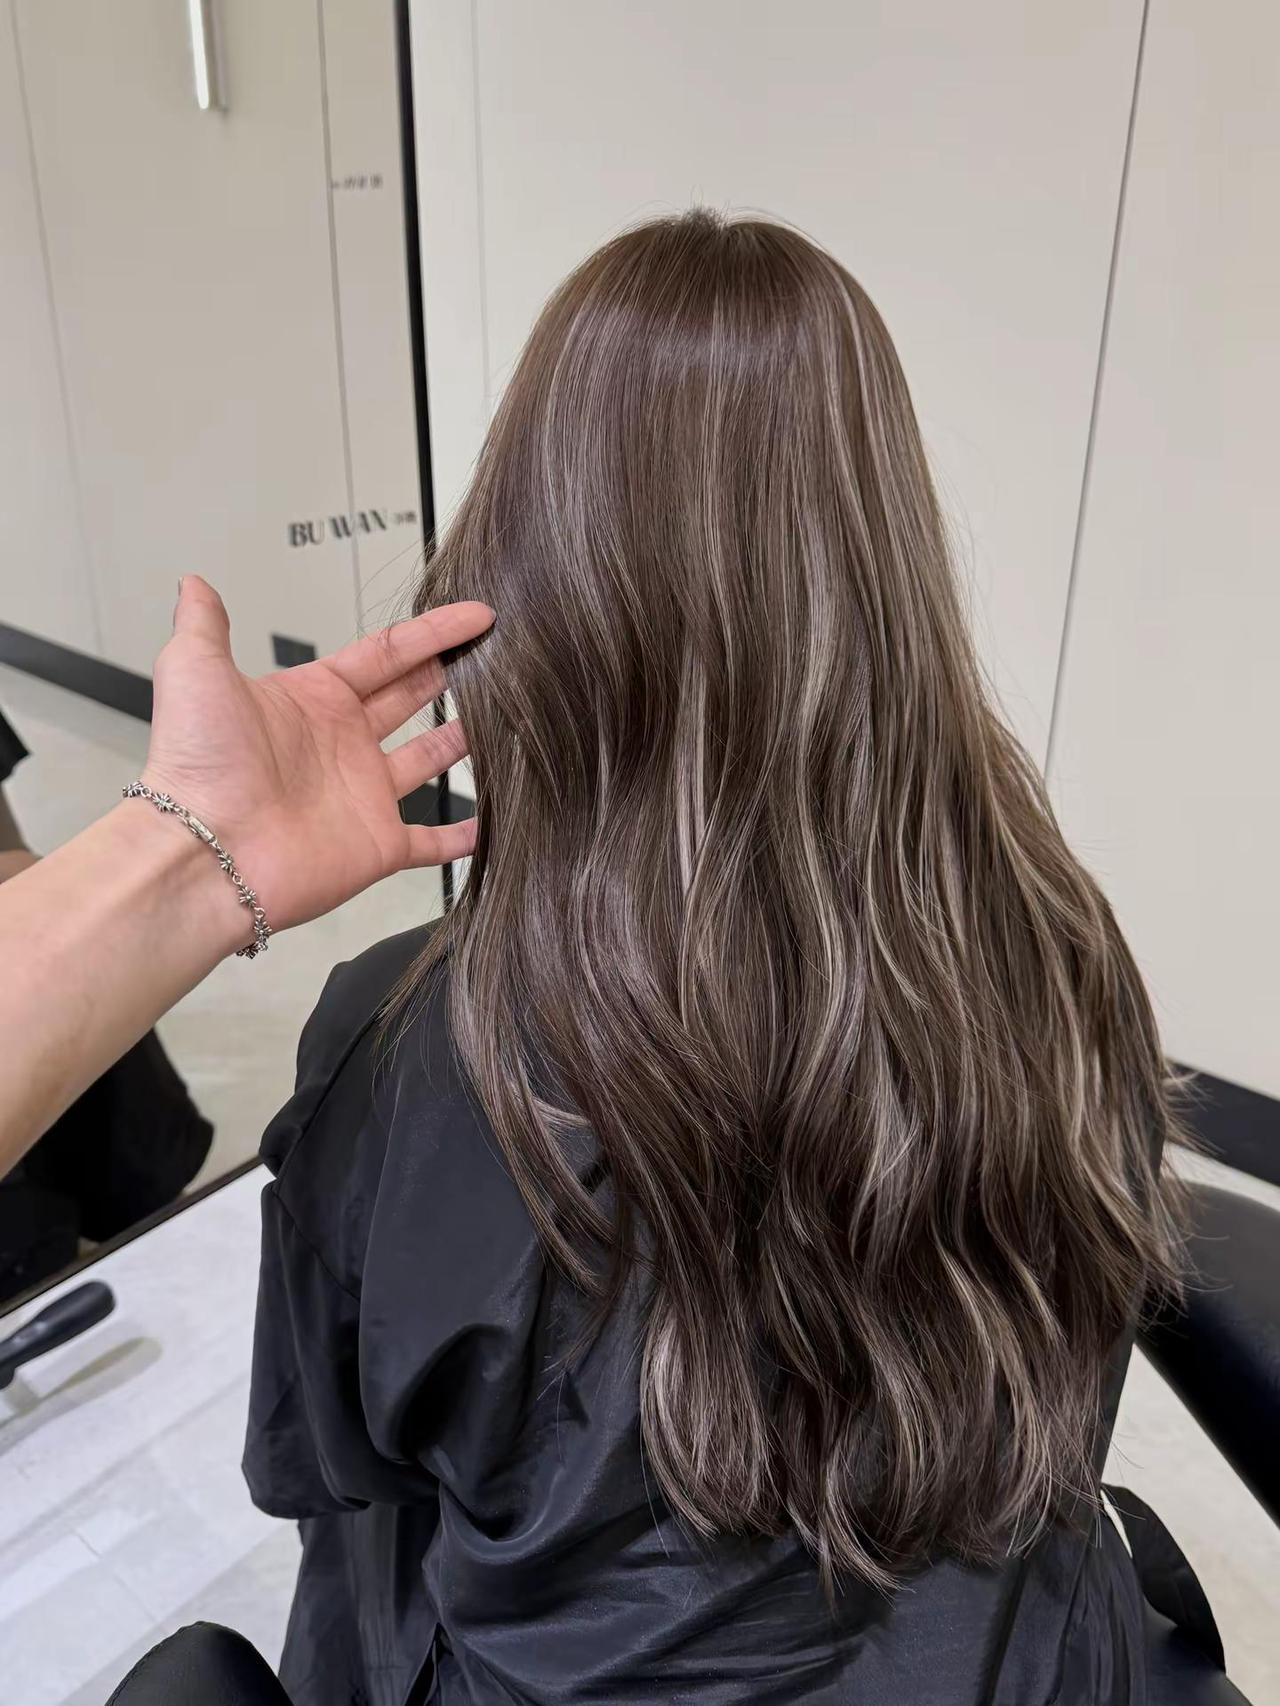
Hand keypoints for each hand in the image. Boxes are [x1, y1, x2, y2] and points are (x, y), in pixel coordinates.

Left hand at [138, 576, 492, 932]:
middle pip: (409, 697)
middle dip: (448, 673)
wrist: (205, 852)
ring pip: (427, 759)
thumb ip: (205, 625)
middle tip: (494, 654)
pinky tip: (492, 823)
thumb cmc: (198, 765)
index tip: (476, 614)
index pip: (386, 654)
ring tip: (506, 717)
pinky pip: (432, 842)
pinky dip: (462, 836)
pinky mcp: (379, 845)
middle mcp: (342, 744)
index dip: (433, 632)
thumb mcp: (195, 671)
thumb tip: (194, 584)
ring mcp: (364, 795)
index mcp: (312, 699)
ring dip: (462, 740)